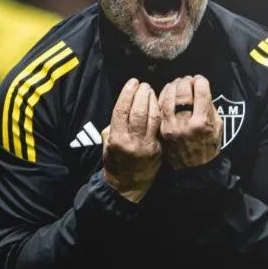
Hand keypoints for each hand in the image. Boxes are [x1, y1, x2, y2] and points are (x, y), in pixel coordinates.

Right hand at [102, 79, 161, 203]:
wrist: (127, 185)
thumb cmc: (114, 161)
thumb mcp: (107, 143)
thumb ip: (115, 125)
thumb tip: (125, 106)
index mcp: (116, 139)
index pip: (122, 110)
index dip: (127, 93)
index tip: (132, 83)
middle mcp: (132, 142)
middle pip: (139, 111)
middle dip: (142, 94)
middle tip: (143, 85)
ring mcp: (147, 147)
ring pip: (152, 118)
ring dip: (153, 101)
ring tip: (151, 91)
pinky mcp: (158, 150)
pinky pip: (159, 127)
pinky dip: (159, 113)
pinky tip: (159, 104)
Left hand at [158, 75, 222, 169]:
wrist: (194, 170)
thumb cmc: (209, 146)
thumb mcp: (218, 127)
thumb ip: (209, 108)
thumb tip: (199, 89)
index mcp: (202, 123)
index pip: (201, 93)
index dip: (201, 81)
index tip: (200, 80)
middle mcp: (185, 124)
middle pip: (183, 92)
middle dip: (186, 81)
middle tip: (189, 80)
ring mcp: (171, 127)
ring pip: (169, 97)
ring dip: (174, 86)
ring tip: (179, 83)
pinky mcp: (162, 130)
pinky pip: (160, 107)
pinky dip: (164, 95)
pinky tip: (169, 91)